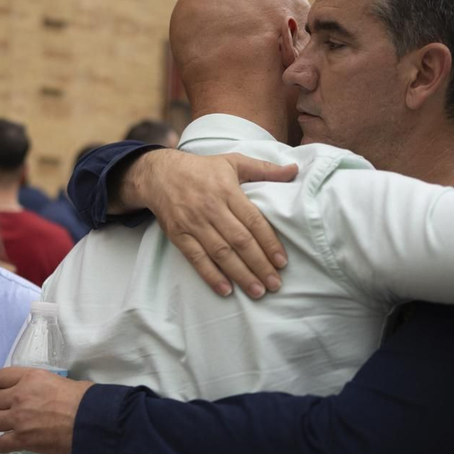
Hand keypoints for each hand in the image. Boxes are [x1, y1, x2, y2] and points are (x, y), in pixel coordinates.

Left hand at [0, 366, 91, 453]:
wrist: (90, 421)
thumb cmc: (85, 399)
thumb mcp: (63, 381)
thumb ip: (47, 385)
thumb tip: (51, 393)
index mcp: (30, 378)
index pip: (1, 377)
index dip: (4, 386)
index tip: (11, 392)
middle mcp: (20, 396)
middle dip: (3, 406)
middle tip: (14, 411)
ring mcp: (19, 419)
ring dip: (2, 424)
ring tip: (12, 428)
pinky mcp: (22, 440)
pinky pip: (0, 444)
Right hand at [119, 149, 296, 297]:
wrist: (159, 174)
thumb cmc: (201, 169)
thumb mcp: (233, 162)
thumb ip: (264, 169)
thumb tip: (294, 171)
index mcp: (227, 191)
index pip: (253, 221)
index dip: (269, 243)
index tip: (282, 262)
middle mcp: (211, 208)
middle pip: (240, 241)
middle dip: (259, 265)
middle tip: (275, 284)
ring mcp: (193, 223)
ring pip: (221, 253)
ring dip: (240, 274)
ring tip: (257, 291)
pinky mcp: (178, 234)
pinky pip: (196, 258)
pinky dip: (211, 275)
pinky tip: (226, 289)